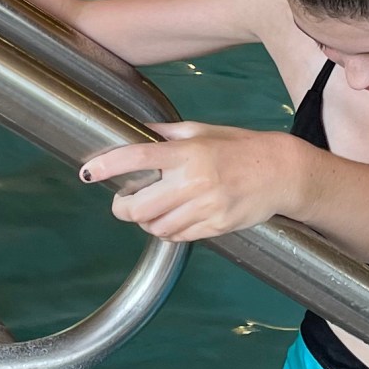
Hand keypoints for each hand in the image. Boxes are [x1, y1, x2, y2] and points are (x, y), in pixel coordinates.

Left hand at [79, 124, 302, 241]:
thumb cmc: (241, 147)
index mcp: (189, 153)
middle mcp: (195, 182)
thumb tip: (139, 132)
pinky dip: (167, 231)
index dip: (108, 166)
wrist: (281, 173)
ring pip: (156, 227)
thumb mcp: (205, 132)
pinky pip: (178, 237)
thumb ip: (169, 134)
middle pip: (139, 207)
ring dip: (146, 221)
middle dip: (122, 207)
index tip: (88, 172)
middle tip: (123, 201)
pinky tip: (173, 218)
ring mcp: (206, 208)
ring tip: (152, 209)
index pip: (138, 158)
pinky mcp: (216, 227)